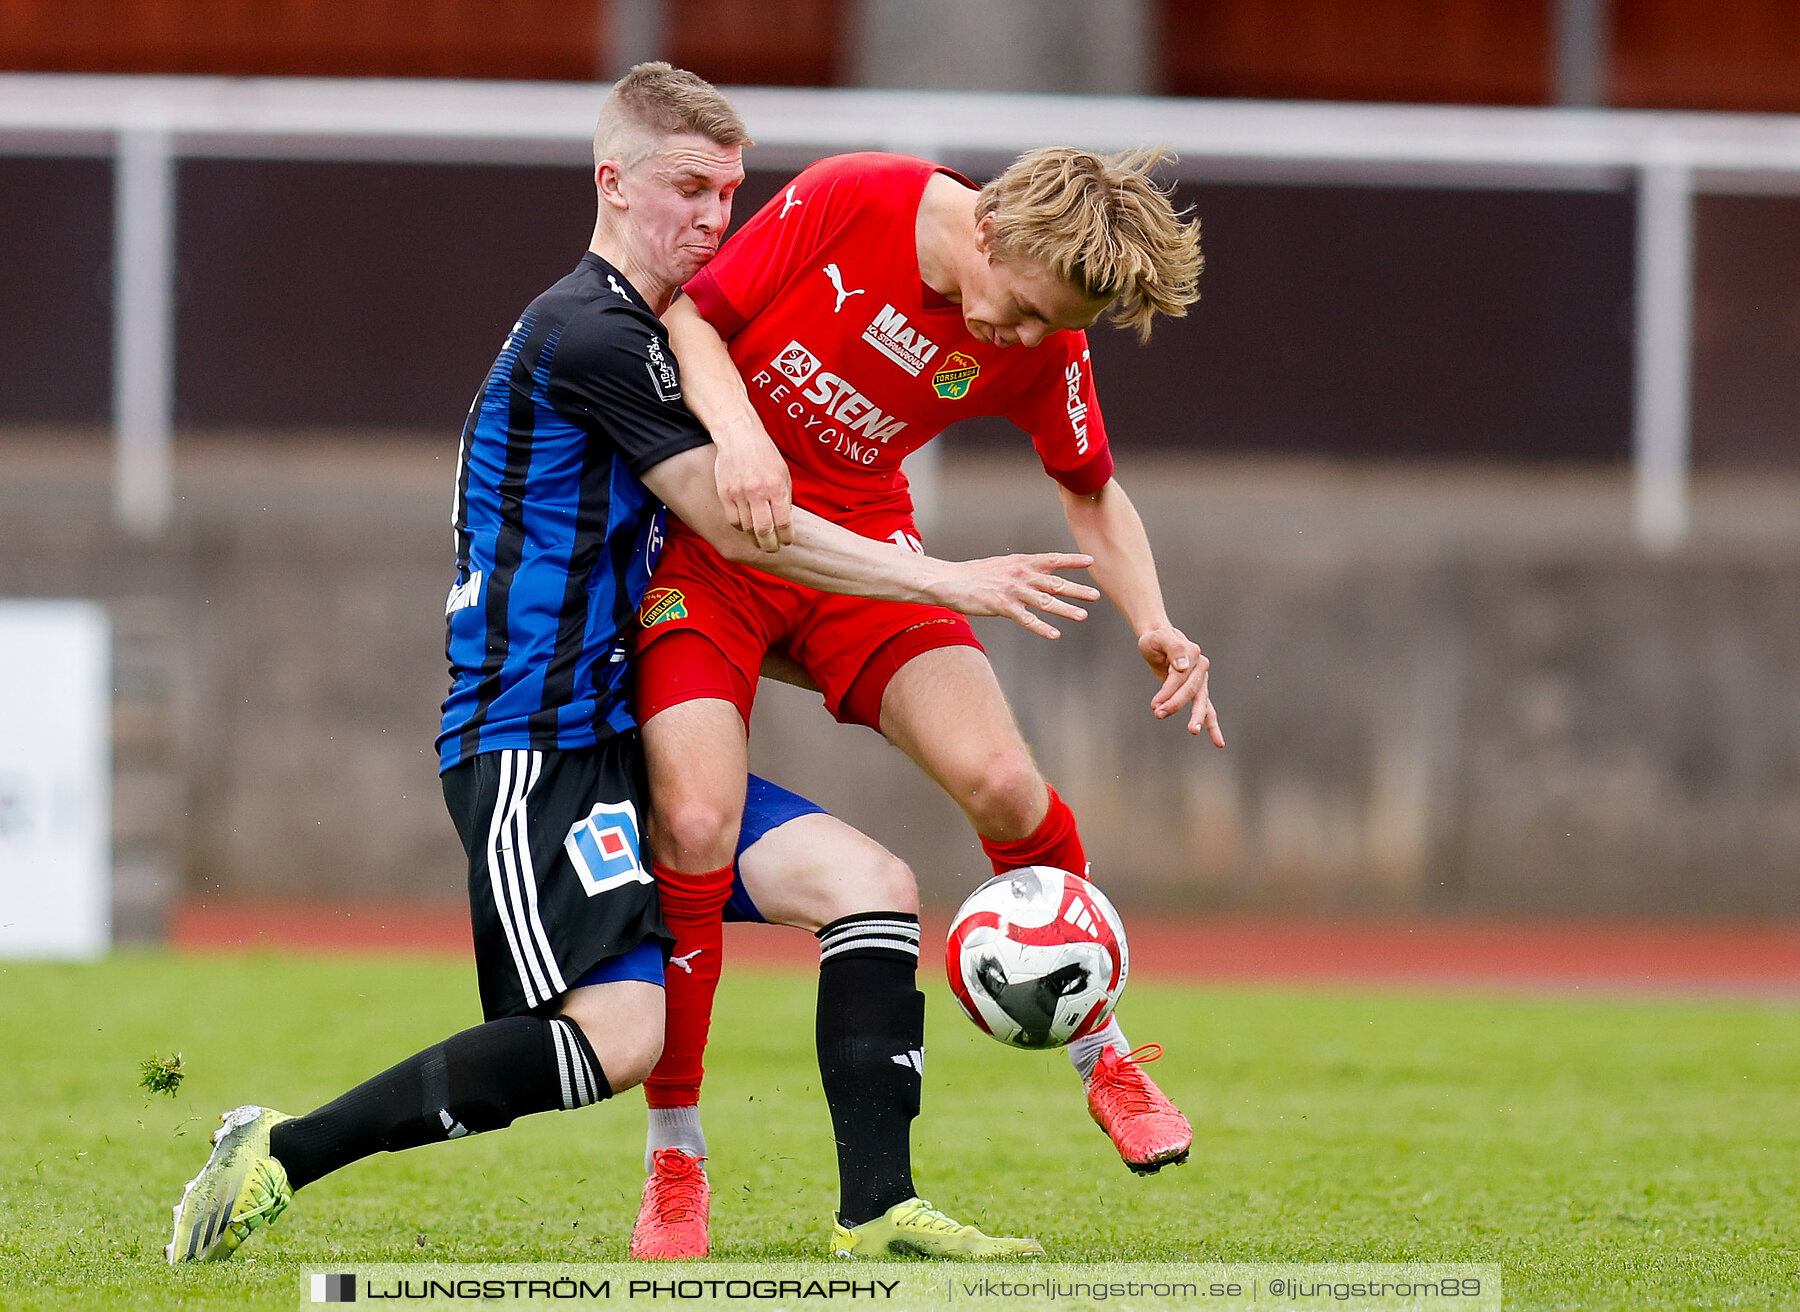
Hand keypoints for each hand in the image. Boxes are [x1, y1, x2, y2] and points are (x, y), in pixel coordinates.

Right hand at [714, 427, 792, 552]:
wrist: (738, 435)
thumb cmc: (764, 454)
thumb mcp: (783, 472)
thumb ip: (785, 496)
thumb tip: (786, 520)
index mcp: (776, 486)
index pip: (783, 522)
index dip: (786, 537)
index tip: (787, 542)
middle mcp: (758, 492)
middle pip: (764, 530)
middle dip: (770, 545)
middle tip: (772, 549)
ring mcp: (739, 493)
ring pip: (747, 528)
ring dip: (755, 537)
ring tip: (760, 539)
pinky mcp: (725, 493)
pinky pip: (733, 520)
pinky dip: (741, 527)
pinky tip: (746, 525)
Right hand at [927, 553, 1098, 639]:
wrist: (950, 580)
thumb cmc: (973, 575)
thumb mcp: (1000, 565)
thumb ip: (1020, 569)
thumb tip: (1035, 572)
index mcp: (1020, 562)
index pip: (1051, 559)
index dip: (1072, 560)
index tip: (1090, 561)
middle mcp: (1020, 574)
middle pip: (1054, 582)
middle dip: (1076, 590)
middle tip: (1095, 595)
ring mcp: (1012, 590)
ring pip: (1045, 601)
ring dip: (1065, 609)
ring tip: (1082, 615)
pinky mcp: (1002, 606)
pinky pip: (1026, 619)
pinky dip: (1042, 628)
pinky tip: (1055, 635)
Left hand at [1138, 625, 1224, 745]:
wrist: (1159, 642)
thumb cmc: (1156, 640)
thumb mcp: (1158, 638)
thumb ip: (1173, 647)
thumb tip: (1183, 666)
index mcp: (1192, 652)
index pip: (1180, 676)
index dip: (1168, 691)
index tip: (1154, 704)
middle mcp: (1201, 666)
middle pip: (1190, 690)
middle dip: (1174, 704)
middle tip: (1158, 714)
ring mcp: (1202, 680)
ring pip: (1202, 702)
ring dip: (1196, 718)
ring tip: (1193, 731)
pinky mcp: (1199, 691)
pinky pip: (1208, 710)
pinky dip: (1212, 726)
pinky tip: (1218, 742)